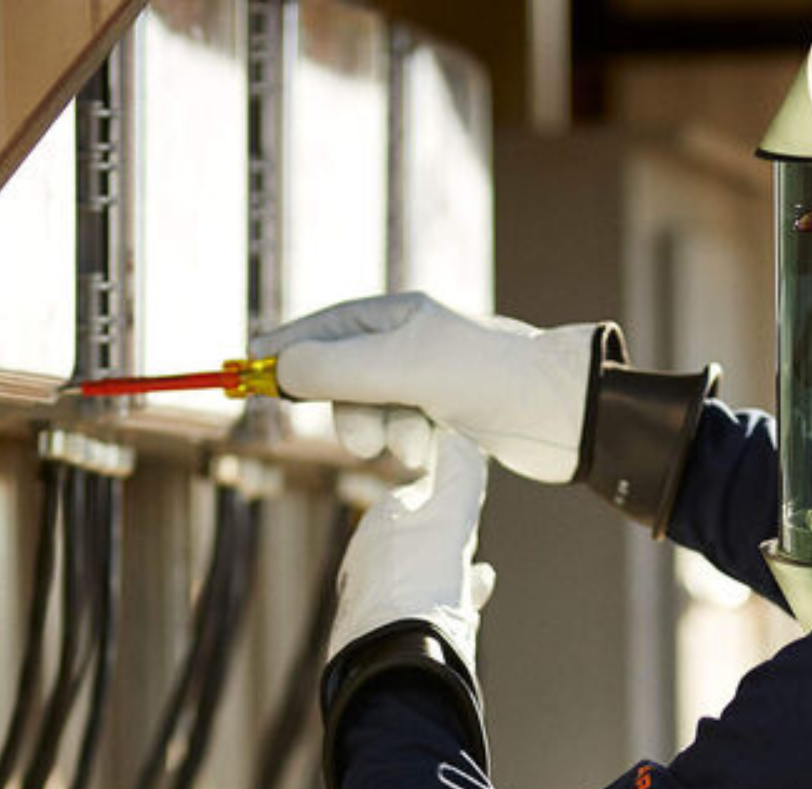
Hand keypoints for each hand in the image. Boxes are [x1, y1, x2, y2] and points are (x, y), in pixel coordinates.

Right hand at [252, 291, 611, 482]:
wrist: (563, 414)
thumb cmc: (489, 379)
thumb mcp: (406, 369)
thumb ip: (339, 369)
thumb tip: (281, 368)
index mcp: (399, 316)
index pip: (324, 327)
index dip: (286, 348)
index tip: (248, 370)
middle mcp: (412, 343)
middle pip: (343, 377)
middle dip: (348, 410)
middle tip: (366, 439)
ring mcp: (431, 381)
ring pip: (373, 412)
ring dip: (385, 432)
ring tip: (418, 441)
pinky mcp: (452, 416)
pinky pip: (405, 433)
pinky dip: (412, 445)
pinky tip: (436, 450)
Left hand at [328, 426, 494, 663]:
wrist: (397, 663)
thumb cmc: (422, 586)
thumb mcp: (449, 520)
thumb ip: (460, 477)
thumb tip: (461, 438)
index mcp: (380, 522)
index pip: (419, 495)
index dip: (451, 500)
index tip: (470, 507)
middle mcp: (369, 557)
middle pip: (420, 538)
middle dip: (449, 542)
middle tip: (472, 547)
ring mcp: (373, 598)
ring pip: (421, 576)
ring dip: (450, 576)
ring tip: (472, 582)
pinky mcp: (381, 633)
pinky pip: (420, 609)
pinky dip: (445, 604)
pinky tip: (466, 609)